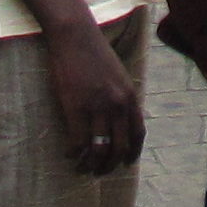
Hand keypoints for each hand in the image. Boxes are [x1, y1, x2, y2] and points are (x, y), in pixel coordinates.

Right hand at [42, 15, 145, 174]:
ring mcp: (97, 107)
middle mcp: (118, 105)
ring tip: (82, 169)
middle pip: (119, 148)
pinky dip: (74, 154)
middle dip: (109, 166)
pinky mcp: (76, 107)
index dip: (132, 154)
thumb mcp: (118, 75)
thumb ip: (122, 97)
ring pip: (99, 150)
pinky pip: (78, 142)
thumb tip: (120, 120)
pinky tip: (69, 155)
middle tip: (99, 171)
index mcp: (130, 97)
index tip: (124, 163)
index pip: (137, 135)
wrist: (75, 35)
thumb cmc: (93, 52)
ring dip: (91, 165)